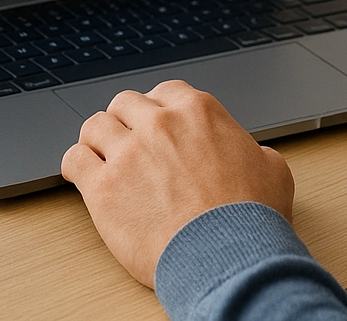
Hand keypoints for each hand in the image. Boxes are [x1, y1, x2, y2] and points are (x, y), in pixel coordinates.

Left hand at [61, 80, 294, 287]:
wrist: (227, 255)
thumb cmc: (250, 218)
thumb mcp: (272, 170)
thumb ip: (254, 152)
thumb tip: (254, 155)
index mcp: (198, 112)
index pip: (166, 91)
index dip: (158, 108)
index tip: (155, 122)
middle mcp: (159, 124)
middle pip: (125, 103)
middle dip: (125, 120)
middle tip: (126, 139)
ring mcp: (128, 153)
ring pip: (94, 125)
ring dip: (96, 138)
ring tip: (99, 154)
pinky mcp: (103, 188)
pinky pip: (74, 160)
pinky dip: (74, 164)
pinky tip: (80, 173)